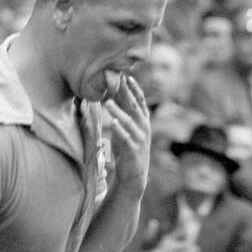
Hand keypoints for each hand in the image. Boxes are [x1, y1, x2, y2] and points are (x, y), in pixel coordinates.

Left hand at [104, 74, 150, 194]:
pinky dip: (120, 130)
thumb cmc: (127, 149)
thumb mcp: (126, 129)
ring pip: (129, 122)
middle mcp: (144, 128)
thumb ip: (123, 114)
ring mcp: (140, 139)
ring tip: (108, 102)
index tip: (127, 76)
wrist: (134, 175)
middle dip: (126, 94)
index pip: (139, 101)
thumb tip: (115, 95)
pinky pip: (126, 138)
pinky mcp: (133, 151)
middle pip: (134, 108)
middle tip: (117, 82)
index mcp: (143, 121)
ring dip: (118, 112)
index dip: (134, 89)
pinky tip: (113, 123)